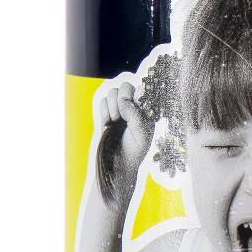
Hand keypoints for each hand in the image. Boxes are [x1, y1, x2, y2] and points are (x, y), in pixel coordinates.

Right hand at [94, 72, 153, 200]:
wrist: (116, 165)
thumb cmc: (134, 150)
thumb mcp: (141, 133)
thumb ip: (135, 114)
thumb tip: (124, 101)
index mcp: (147, 110)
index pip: (143, 88)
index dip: (137, 94)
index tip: (134, 107)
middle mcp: (134, 107)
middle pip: (127, 86)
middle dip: (123, 99)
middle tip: (122, 117)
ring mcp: (119, 109)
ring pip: (113, 91)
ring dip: (112, 106)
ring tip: (115, 122)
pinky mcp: (106, 114)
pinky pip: (103, 100)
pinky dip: (104, 111)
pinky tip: (108, 123)